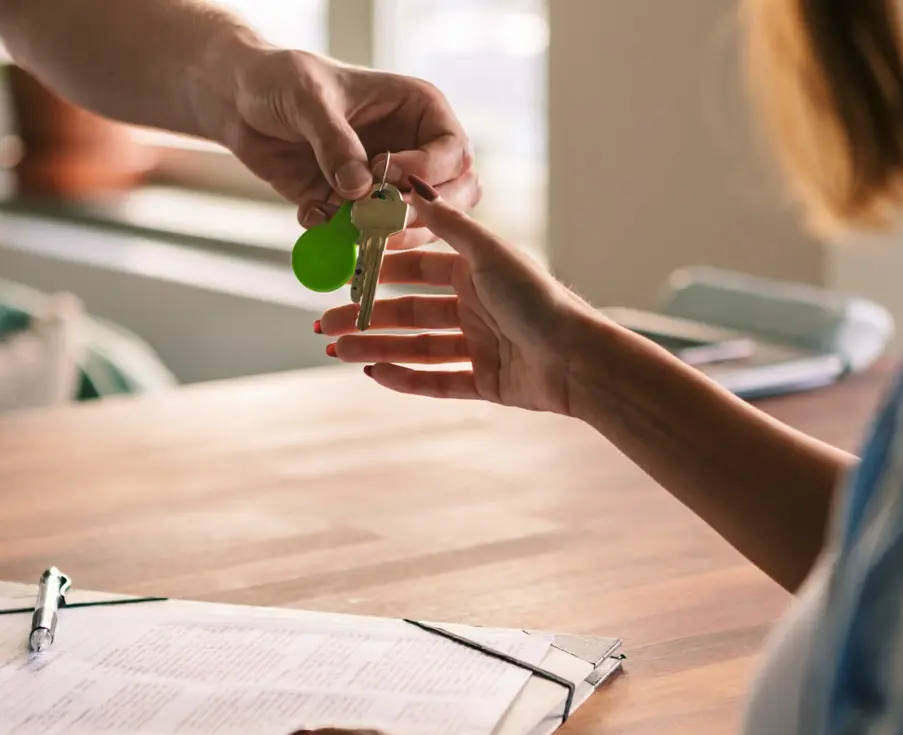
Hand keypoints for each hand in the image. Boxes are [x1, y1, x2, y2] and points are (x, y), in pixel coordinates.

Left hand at [224, 49, 478, 248]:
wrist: (240, 101)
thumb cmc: (282, 79)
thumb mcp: (308, 100)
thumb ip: (336, 142)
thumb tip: (361, 189)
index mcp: (419, 110)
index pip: (453, 151)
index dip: (428, 170)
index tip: (387, 173)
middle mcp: (413, 149)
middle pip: (452, 196)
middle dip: (420, 214)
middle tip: (379, 219)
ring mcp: (387, 184)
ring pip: (417, 225)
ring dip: (384, 234)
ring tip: (344, 225)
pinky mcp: (356, 208)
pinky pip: (366, 236)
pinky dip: (342, 238)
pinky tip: (312, 216)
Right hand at [316, 177, 597, 414]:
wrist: (577, 359)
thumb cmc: (537, 299)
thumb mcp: (487, 253)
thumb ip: (447, 224)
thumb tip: (409, 183)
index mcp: (476, 274)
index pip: (417, 271)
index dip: (380, 273)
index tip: (345, 274)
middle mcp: (476, 309)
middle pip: (410, 313)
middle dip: (367, 317)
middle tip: (325, 322)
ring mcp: (480, 347)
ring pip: (416, 348)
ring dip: (377, 348)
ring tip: (337, 350)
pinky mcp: (485, 383)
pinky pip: (437, 381)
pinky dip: (406, 379)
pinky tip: (374, 374)